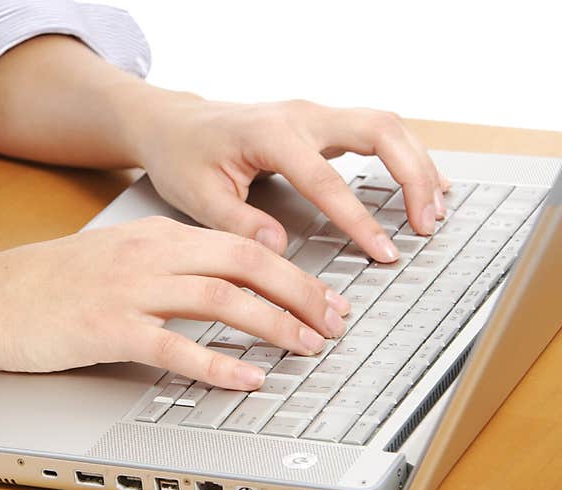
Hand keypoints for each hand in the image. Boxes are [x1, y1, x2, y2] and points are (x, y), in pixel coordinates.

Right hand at [0, 216, 350, 389]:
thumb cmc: (43, 284)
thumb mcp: (112, 257)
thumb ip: (162, 265)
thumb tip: (214, 287)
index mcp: (154, 235)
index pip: (241, 243)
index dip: (293, 271)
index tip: (323, 297)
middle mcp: (149, 255)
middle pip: (246, 263)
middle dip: (301, 293)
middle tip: (335, 322)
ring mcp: (128, 291)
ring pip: (222, 299)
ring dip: (274, 324)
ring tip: (307, 347)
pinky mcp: (107, 329)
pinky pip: (177, 347)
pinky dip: (219, 364)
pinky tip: (247, 378)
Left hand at [131, 97, 448, 260]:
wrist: (174, 124)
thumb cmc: (183, 155)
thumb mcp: (199, 196)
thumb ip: (239, 224)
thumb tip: (279, 250)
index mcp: (271, 135)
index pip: (328, 181)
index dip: (360, 220)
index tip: (383, 250)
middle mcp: (300, 116)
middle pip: (380, 131)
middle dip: (413, 176)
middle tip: (428, 222)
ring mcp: (313, 116)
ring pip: (386, 125)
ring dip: (417, 163)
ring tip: (437, 206)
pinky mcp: (318, 124)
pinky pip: (374, 131)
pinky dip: (404, 155)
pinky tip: (421, 181)